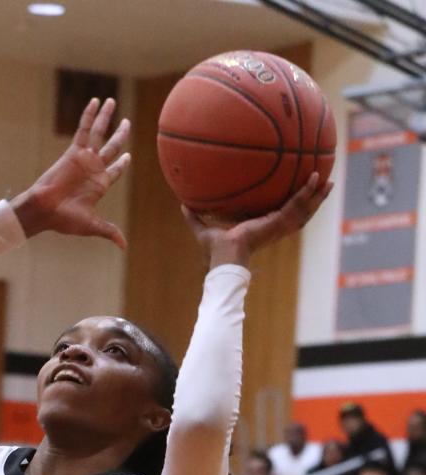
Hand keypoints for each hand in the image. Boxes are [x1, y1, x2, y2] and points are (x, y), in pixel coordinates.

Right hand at [10, 97, 129, 243]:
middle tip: (127, 123)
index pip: (115, 170)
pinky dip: (89, 116)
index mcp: (99, 185)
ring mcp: (84, 158)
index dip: (122, 164)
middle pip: (111, 147)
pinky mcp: (74, 152)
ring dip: (106, 118)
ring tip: (112, 102)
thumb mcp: (91, 226)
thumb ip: (109, 231)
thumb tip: (123, 246)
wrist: (45, 210)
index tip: (128, 156)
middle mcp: (93, 169)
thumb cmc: (65, 220)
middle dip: (120, 135)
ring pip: (99, 133)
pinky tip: (96, 102)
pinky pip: (84, 129)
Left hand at [183, 173, 333, 268]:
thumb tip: (182, 205)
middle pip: (302, 213)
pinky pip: (296, 204)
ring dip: (318, 196)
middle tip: (327, 183)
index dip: (295, 205)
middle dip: (315, 199)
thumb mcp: (204, 229)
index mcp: (265, 228)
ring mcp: (279, 226)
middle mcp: (276, 228)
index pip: (284, 216)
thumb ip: (195, 218)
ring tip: (330, 181)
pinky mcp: (278, 223)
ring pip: (305, 209)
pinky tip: (315, 178)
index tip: (300, 194)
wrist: (224, 257)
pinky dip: (306, 192)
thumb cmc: (216, 251)